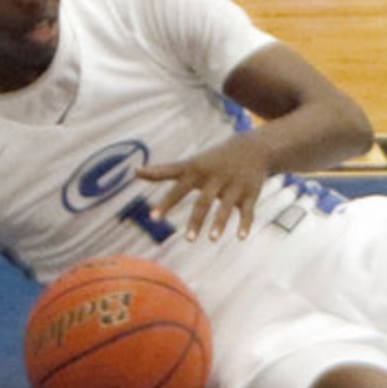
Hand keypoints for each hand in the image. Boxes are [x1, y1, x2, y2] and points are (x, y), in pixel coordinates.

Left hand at [134, 137, 272, 240]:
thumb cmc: (212, 160)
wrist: (251, 148)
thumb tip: (135, 171)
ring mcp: (234, 186)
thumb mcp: (190, 164)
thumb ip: (163, 171)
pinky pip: (248, 211)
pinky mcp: (250, 193)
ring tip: (211, 239)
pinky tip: (241, 238)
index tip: (153, 218)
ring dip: (219, 223)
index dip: (166, 203)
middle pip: (203, 201)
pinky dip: (245, 224)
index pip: (178, 189)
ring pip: (226, 207)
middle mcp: (215, 179)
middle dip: (196, 220)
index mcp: (197, 172)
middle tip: (187, 239)